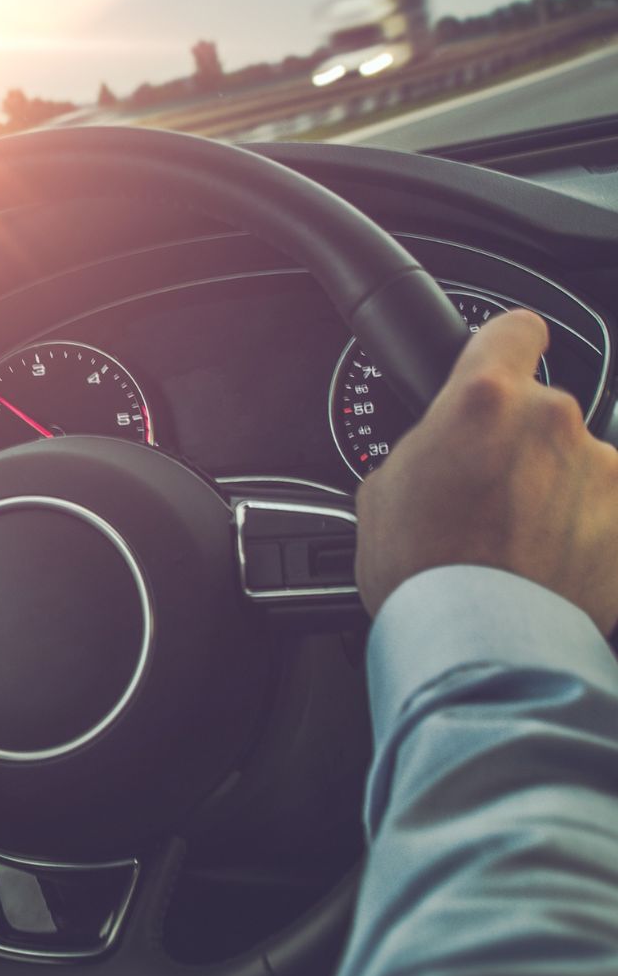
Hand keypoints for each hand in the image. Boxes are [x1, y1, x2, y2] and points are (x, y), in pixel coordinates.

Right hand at [356, 309, 617, 635]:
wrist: (476, 646)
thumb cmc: (424, 573)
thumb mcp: (381, 491)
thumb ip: (424, 447)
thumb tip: (437, 448)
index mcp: (485, 399)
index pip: (515, 328)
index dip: (508, 345)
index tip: (507, 359)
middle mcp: (552, 421)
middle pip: (544, 410)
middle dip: (521, 447)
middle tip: (488, 499)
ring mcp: (600, 471)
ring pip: (578, 466)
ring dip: (555, 494)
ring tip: (519, 547)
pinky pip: (604, 515)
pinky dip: (584, 536)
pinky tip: (548, 569)